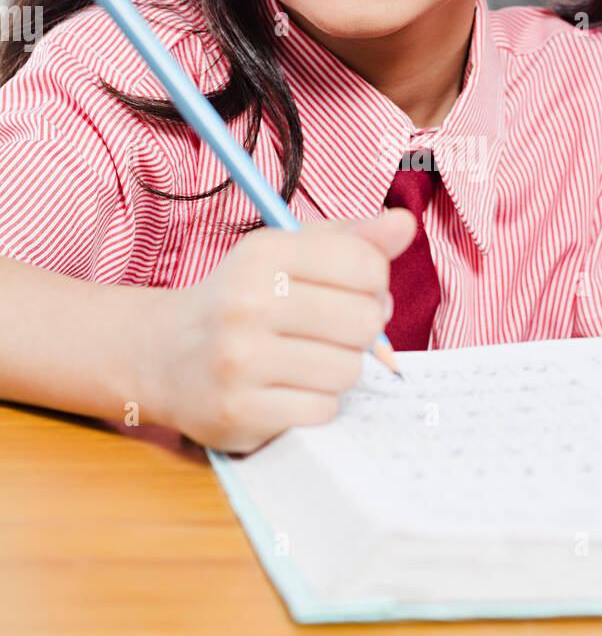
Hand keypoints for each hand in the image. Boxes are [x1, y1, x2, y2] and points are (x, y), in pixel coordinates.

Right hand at [140, 208, 416, 452]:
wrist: (163, 355)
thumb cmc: (241, 300)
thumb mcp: (286, 255)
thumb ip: (350, 240)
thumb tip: (404, 224)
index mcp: (264, 254)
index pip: (365, 265)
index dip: (374, 282)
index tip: (352, 290)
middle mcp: (247, 303)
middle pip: (365, 321)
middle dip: (361, 330)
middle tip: (333, 331)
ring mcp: (240, 360)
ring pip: (347, 370)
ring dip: (338, 369)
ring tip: (307, 361)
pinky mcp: (240, 411)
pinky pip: (322, 410)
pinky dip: (315, 403)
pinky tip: (288, 390)